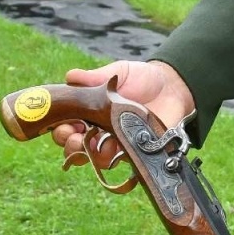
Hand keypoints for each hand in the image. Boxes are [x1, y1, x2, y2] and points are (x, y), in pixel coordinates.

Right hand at [51, 60, 194, 162]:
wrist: (173, 88)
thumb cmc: (143, 79)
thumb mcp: (118, 73)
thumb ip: (95, 77)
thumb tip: (70, 76)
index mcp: (90, 111)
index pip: (67, 124)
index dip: (60, 127)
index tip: (62, 123)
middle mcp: (99, 130)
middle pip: (75, 146)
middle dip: (69, 144)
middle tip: (73, 137)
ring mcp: (116, 143)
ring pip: (93, 158)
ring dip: (86, 154)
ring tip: (89, 144)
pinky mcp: (132, 151)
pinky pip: (118, 162)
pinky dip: (111, 157)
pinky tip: (112, 148)